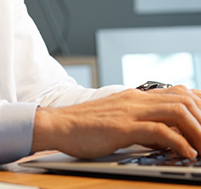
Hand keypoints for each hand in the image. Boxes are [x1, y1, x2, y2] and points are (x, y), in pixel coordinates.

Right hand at [32, 86, 200, 158]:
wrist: (59, 124)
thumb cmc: (86, 125)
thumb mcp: (120, 120)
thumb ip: (143, 124)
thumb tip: (167, 137)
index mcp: (137, 97)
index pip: (179, 92)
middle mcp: (137, 99)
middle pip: (184, 99)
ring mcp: (130, 111)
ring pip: (176, 111)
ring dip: (198, 131)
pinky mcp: (122, 127)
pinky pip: (158, 130)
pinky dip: (178, 142)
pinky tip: (187, 154)